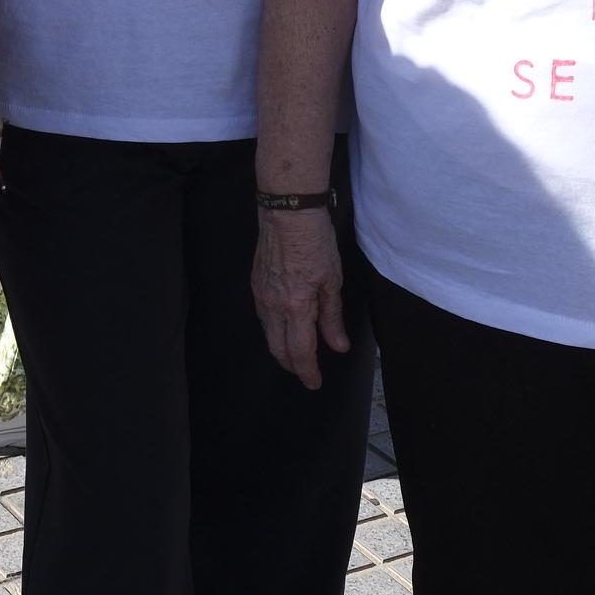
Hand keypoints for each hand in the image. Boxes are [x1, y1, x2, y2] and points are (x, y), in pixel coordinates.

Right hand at [252, 205, 350, 388]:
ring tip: (297, 353)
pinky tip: (285, 326)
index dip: (308, 372)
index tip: (315, 383)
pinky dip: (274, 329)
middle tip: (307, 373)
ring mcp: (261, 295)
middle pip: (278, 350)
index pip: (300, 353)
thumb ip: (332, 317)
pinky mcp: (255, 284)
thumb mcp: (332, 281)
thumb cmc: (314, 241)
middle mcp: (273, 306)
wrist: (287, 211)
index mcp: (296, 308)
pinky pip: (263, 317)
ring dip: (282, 349)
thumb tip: (338, 346)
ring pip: (268, 334)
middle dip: (293, 366)